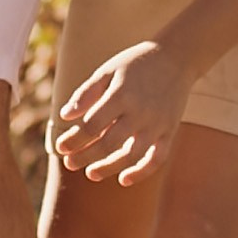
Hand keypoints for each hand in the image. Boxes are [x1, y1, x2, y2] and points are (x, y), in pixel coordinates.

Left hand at [51, 41, 190, 182]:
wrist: (177, 58)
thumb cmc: (136, 64)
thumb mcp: (108, 70)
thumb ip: (86, 93)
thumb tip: (64, 116)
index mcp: (121, 94)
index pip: (92, 125)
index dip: (74, 139)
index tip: (60, 147)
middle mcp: (140, 112)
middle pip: (108, 143)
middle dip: (85, 156)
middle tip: (68, 163)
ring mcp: (157, 124)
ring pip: (131, 155)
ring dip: (109, 168)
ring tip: (90, 174)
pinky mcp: (169, 131)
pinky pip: (157, 159)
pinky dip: (142, 172)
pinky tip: (123, 179)